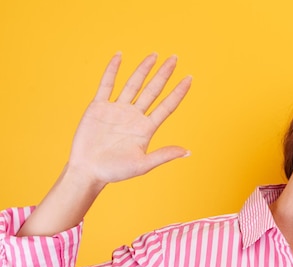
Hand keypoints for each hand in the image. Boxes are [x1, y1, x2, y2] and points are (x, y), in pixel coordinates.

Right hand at [67, 53, 191, 187]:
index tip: (189, 79)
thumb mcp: (143, 164)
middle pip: (153, 90)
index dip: (178, 92)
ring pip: (133, 84)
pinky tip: (119, 56)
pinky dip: (112, 70)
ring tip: (155, 55)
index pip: (167, 106)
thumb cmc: (116, 171)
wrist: (89, 171)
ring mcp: (117, 109)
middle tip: (175, 58)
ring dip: (143, 69)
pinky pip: (107, 84)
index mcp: (146, 128)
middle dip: (164, 74)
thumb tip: (188, 152)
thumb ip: (164, 155)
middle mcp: (134, 116)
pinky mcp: (99, 107)